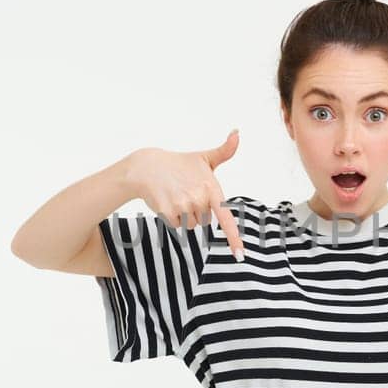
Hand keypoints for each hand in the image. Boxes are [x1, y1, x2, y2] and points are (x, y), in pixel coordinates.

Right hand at [122, 129, 246, 260]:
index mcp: (211, 187)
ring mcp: (183, 206)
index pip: (225, 217)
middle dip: (197, 212)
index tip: (240, 255)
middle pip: (204, 222)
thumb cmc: (179, 164)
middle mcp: (198, 198)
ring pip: (190, 225)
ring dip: (184, 216)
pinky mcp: (168, 212)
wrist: (147, 166)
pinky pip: (176, 226)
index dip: (233, 237)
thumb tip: (237, 132)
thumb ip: (225, 150)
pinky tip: (167, 201)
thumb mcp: (204, 157)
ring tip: (176, 196)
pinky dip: (172, 217)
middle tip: (186, 193)